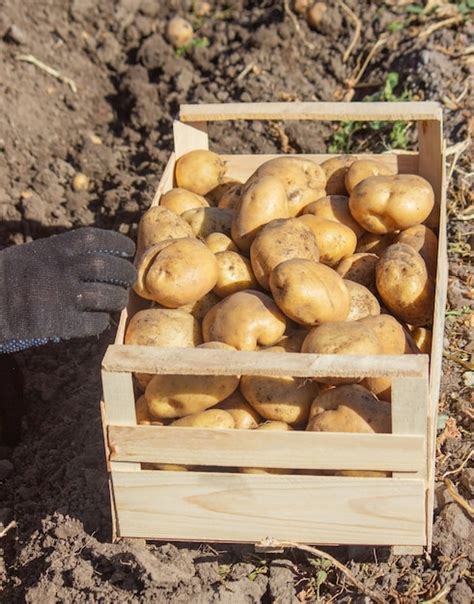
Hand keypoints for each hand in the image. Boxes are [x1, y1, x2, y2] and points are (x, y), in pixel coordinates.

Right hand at [0, 228, 135, 352]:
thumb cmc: (4, 280)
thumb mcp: (30, 256)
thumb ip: (59, 254)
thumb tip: (93, 257)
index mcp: (53, 248)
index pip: (95, 238)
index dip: (117, 243)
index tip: (128, 249)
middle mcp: (62, 269)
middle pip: (109, 267)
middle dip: (124, 273)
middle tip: (127, 279)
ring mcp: (63, 296)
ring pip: (108, 296)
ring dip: (117, 299)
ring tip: (116, 301)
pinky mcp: (60, 322)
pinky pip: (94, 322)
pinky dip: (100, 322)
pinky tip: (96, 321)